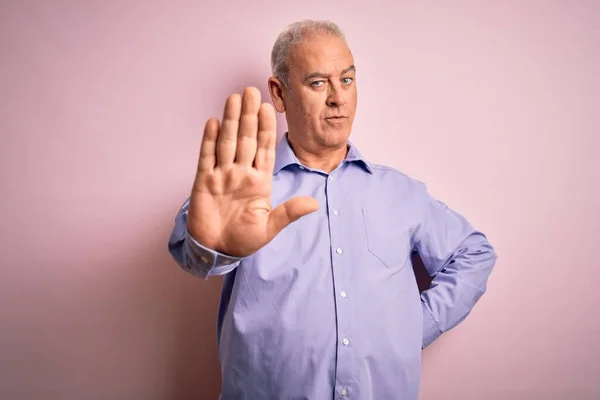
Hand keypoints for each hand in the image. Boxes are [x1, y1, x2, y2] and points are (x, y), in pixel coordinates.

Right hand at [187, 87, 318, 256]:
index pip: (265, 148)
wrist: (216, 251)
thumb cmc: (243, 241)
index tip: (269, 108)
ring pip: (227, 142)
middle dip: (249, 115)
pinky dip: (209, 140)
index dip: (267, 128)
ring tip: (233, 98)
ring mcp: (222, 175)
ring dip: (230, 120)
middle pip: (246, 139)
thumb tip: (315, 204)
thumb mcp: (269, 228)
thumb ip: (289, 213)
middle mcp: (241, 173)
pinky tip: (213, 122)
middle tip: (251, 91)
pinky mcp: (203, 181)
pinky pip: (206, 156)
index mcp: (259, 182)